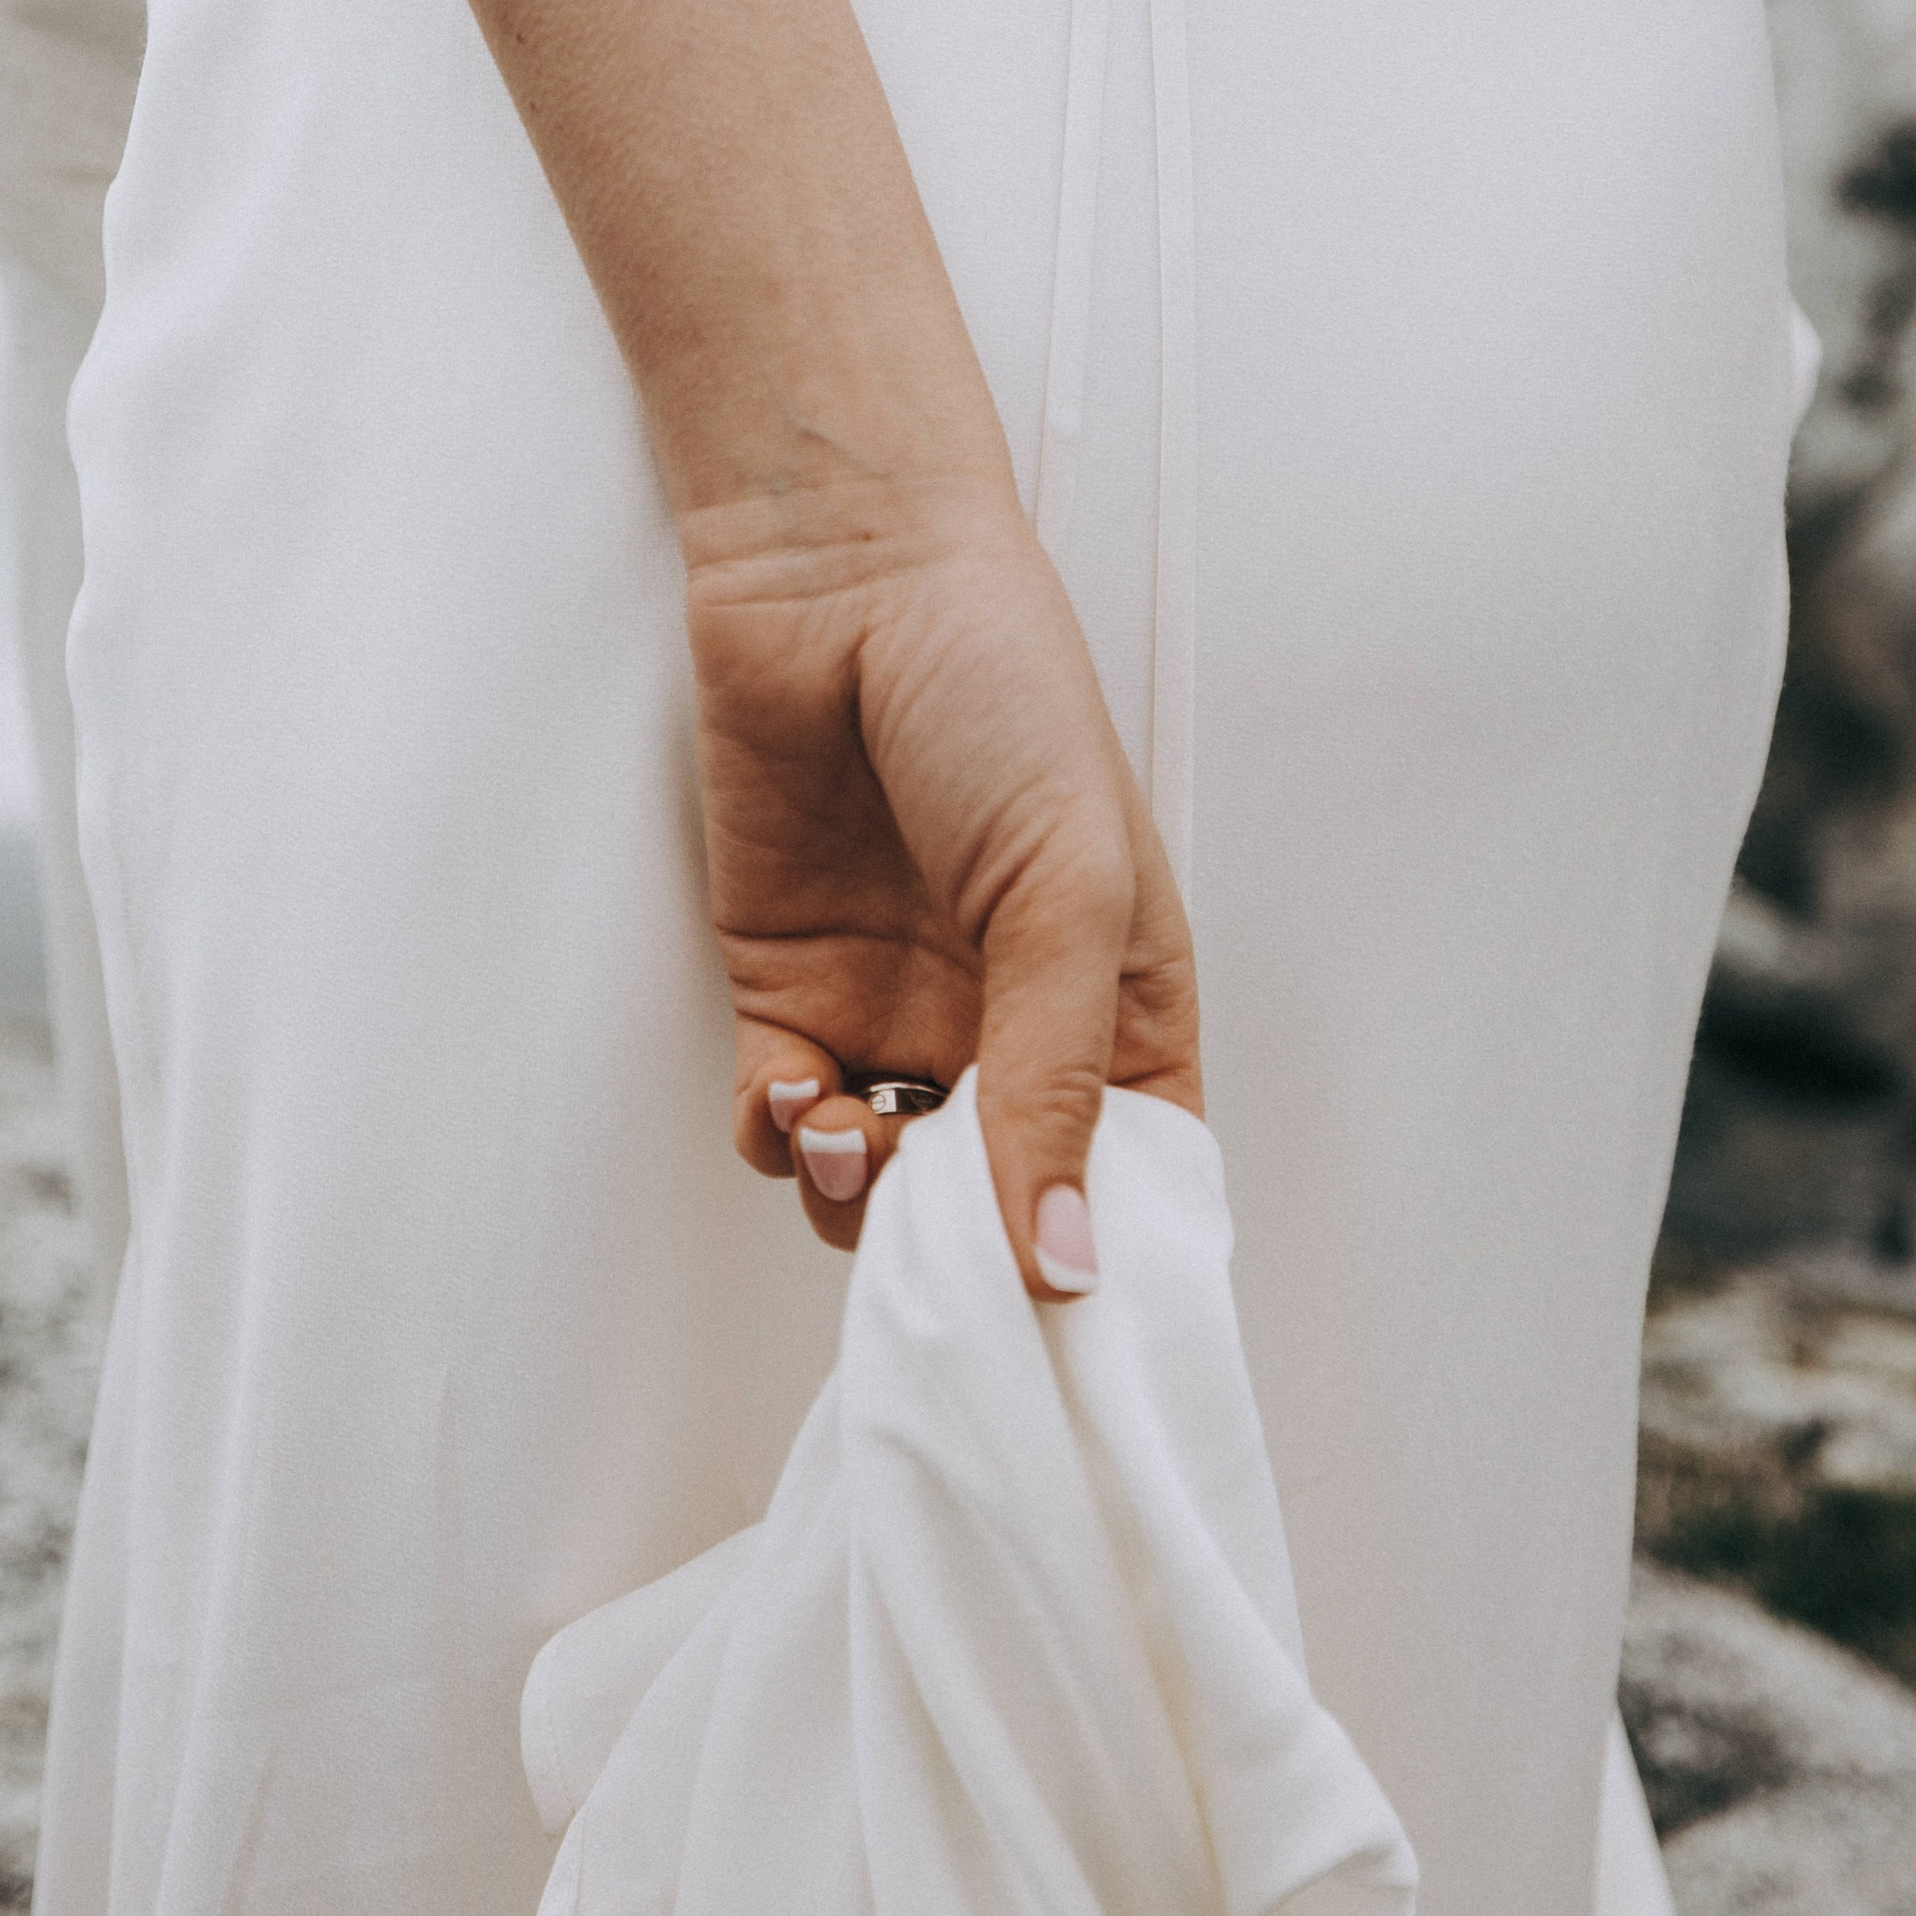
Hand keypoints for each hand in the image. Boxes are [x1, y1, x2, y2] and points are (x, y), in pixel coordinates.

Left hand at [684, 471, 1199, 1295]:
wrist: (840, 577)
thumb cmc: (999, 690)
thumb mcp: (1068, 884)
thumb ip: (1058, 1080)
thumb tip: (1063, 1261)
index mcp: (1123, 1006)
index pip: (1131, 1184)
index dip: (1101, 1268)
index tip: (1061, 1339)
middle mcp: (1013, 1027)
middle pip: (994, 1211)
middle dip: (957, 1254)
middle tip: (928, 1251)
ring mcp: (899, 1014)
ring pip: (880, 1187)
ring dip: (859, 1198)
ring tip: (854, 1131)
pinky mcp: (793, 992)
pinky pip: (787, 1121)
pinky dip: (784, 1139)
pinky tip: (795, 1096)